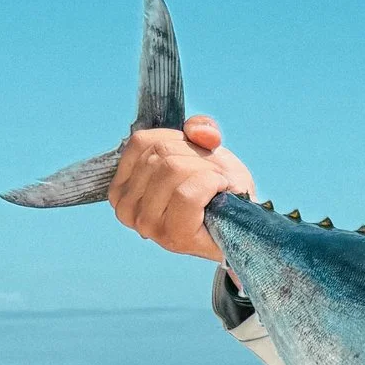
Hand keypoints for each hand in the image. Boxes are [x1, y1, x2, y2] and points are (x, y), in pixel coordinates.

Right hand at [108, 116, 253, 260]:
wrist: (242, 223)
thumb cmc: (218, 189)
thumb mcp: (207, 149)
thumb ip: (200, 128)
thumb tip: (198, 131)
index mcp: (122, 184)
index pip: (142, 141)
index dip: (179, 140)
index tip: (195, 159)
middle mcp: (126, 207)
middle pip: (160, 154)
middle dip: (197, 157)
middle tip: (213, 176)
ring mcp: (147, 224)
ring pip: (173, 170)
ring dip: (207, 171)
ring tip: (217, 186)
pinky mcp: (173, 236)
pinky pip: (187, 193)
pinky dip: (211, 184)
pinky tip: (219, 193)